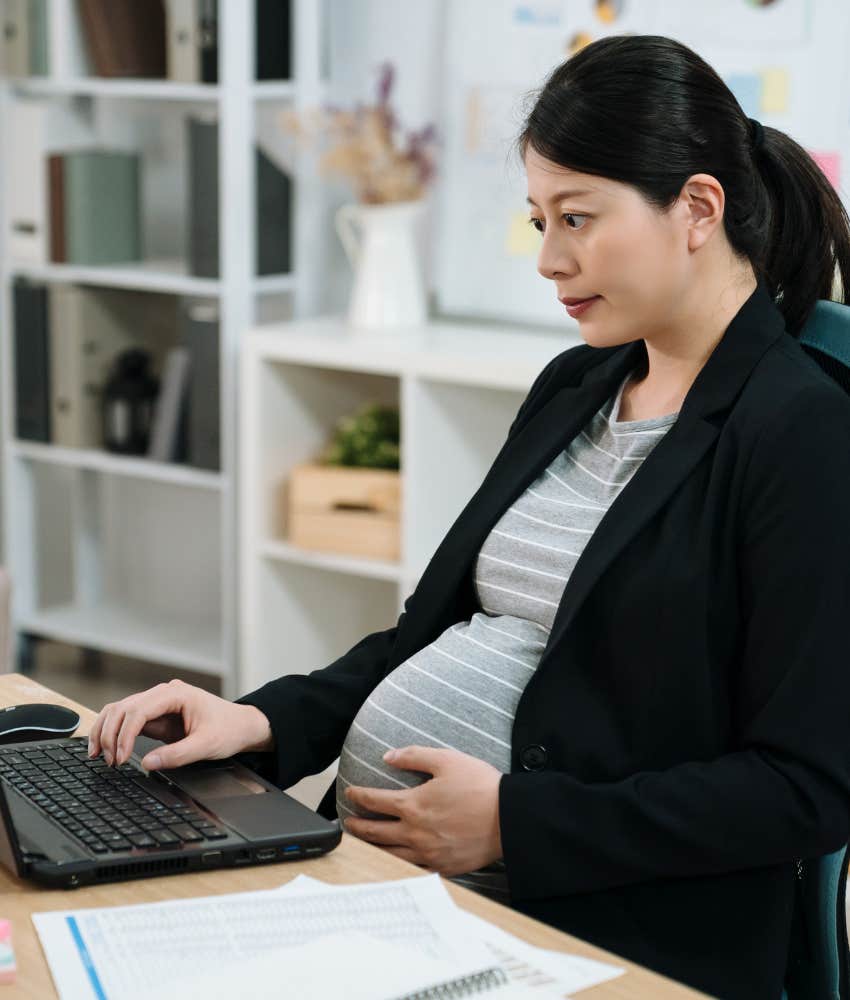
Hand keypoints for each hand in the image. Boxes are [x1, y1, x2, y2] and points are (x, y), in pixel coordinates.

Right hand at [87, 679, 273, 770]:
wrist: (241, 725)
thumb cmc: (229, 729)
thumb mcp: (206, 745)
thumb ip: (177, 755)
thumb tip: (147, 763)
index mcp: (176, 694)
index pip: (138, 709)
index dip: (124, 734)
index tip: (120, 758)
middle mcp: (163, 693)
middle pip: (123, 707)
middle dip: (110, 734)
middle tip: (108, 761)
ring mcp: (157, 703)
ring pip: (120, 711)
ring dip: (106, 731)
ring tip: (99, 756)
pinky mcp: (155, 714)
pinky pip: (127, 719)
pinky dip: (114, 732)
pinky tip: (106, 748)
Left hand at [343, 746, 502, 876]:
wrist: (509, 818)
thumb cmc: (480, 786)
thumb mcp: (447, 760)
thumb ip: (413, 756)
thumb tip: (388, 756)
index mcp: (414, 805)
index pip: (376, 801)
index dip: (359, 796)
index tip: (351, 793)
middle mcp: (415, 832)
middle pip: (376, 831)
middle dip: (358, 826)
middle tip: (348, 823)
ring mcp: (428, 853)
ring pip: (390, 853)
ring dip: (372, 847)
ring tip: (363, 843)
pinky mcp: (442, 866)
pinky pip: (412, 869)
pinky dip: (396, 864)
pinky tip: (394, 860)